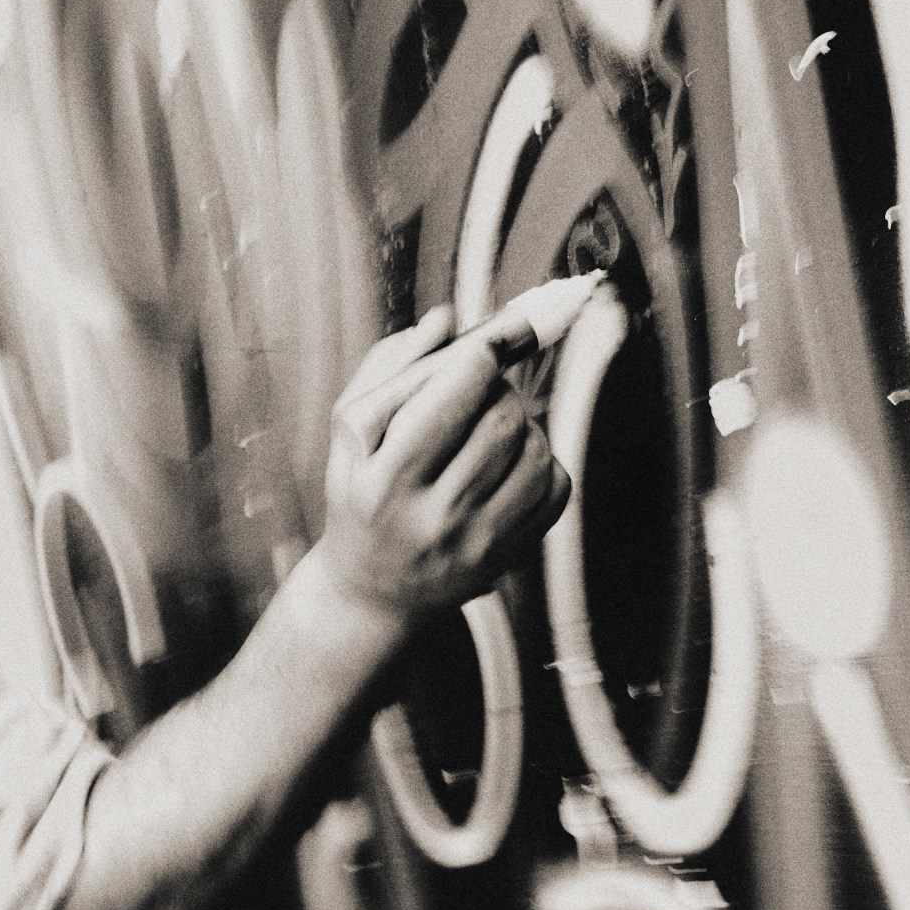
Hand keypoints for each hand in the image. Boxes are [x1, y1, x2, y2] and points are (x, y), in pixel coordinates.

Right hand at [314, 307, 571, 623]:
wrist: (373, 591)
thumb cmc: (361, 495)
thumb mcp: (352, 431)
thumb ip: (392, 366)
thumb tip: (448, 318)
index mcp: (383, 479)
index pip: (453, 394)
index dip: (487, 350)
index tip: (501, 332)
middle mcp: (432, 518)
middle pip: (501, 418)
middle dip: (498, 388)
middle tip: (479, 392)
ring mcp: (477, 544)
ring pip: (536, 449)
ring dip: (522, 423)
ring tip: (490, 430)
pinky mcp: (511, 557)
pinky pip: (558, 487)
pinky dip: (543, 462)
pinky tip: (509, 465)